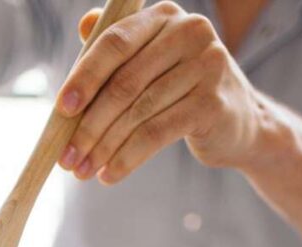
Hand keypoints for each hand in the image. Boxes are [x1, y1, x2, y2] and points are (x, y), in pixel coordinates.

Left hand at [56, 2, 265, 183]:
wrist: (239, 124)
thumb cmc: (183, 93)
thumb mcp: (153, 64)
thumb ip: (121, 48)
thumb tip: (84, 25)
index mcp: (166, 16)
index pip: (115, 43)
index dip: (85, 77)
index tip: (62, 110)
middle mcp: (189, 32)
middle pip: (123, 84)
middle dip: (89, 126)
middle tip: (67, 157)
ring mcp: (206, 66)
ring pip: (137, 113)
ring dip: (103, 148)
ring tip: (83, 171)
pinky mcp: (212, 103)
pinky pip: (156, 134)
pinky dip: (127, 158)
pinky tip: (109, 175)